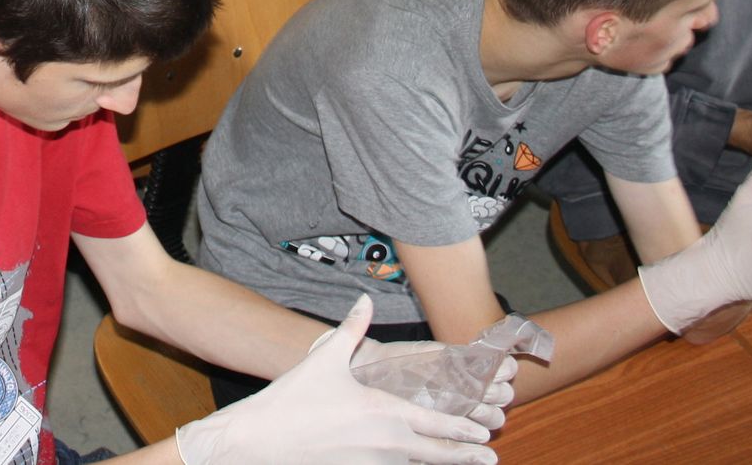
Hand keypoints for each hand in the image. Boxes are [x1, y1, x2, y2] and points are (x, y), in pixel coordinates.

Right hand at [174, 296, 499, 464]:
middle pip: (437, 454)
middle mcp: (384, 442)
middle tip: (491, 455)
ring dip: (442, 464)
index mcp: (382, 412)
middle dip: (467, 455)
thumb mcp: (325, 359)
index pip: (436, 424)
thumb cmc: (292, 400)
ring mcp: (371, 463)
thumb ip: (351, 329)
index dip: (464, 430)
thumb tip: (364, 301)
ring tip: (466, 463)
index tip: (486, 433)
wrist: (260, 441)